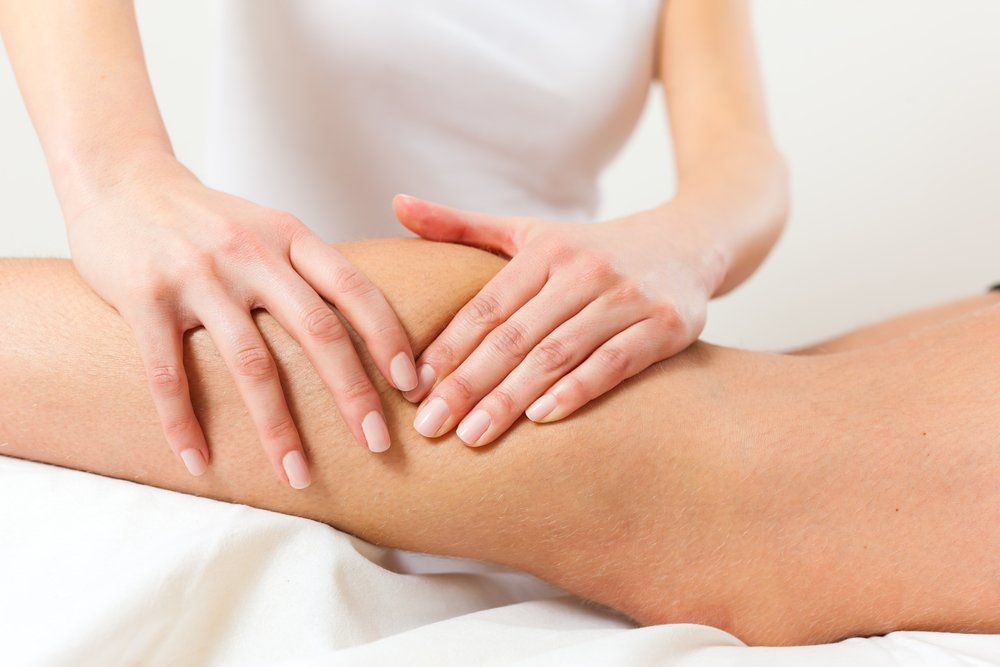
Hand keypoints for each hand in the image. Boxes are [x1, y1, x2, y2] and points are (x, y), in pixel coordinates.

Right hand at [67, 156, 417, 486]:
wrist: (121, 181)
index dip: (388, 338)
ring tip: (297, 475)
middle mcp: (250, 252)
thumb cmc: (209, 220)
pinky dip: (183, 424)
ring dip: (277, 428)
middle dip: (352, 394)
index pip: (354, 289)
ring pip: (249, 365)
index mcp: (289, 236)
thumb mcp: (269, 227)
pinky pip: (168, 374)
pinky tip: (198, 462)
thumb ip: (310, 272)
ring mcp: (197, 275)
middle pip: (316, 331)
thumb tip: (370, 332)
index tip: (411, 386)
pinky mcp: (145, 298)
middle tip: (377, 446)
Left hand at [394, 195, 723, 445]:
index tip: (411, 387)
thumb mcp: (530, 232)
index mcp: (545, 250)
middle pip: (514, 335)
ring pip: (558, 353)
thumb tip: (396, 205)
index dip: (447, 347)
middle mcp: (584, 271)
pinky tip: (541, 417)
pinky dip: (578, 389)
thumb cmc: (593, 249)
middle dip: (468, 384)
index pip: (486, 306)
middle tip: (430, 426)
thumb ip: (463, 226)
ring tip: (473, 436)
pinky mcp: (665, 326)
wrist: (689, 241)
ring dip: (512, 397)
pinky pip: (614, 363)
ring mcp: (626, 298)